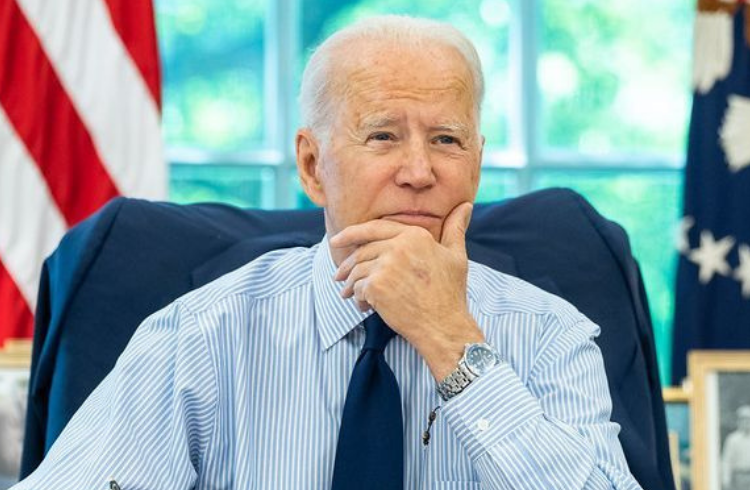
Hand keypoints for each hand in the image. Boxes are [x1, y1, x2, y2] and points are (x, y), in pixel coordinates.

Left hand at [329, 202, 484, 379]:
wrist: (445, 326)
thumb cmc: (450, 294)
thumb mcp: (456, 256)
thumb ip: (455, 229)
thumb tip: (466, 205)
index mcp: (415, 235)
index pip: (374, 228)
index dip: (351, 233)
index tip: (336, 240)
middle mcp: (399, 246)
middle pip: (361, 251)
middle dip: (347, 265)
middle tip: (338, 276)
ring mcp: (386, 265)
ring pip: (357, 270)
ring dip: (350, 284)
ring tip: (350, 295)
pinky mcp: (377, 286)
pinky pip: (358, 288)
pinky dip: (358, 299)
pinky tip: (365, 307)